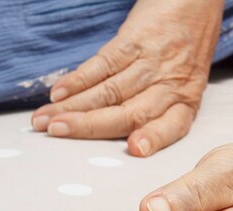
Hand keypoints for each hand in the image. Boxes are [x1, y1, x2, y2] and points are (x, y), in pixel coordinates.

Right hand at [31, 0, 223, 156]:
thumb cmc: (186, 47)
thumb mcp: (183, 83)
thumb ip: (155, 108)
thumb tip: (110, 131)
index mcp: (186, 101)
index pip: (172, 126)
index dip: (153, 138)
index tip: (134, 149)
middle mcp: (171, 84)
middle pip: (129, 113)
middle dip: (88, 126)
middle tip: (56, 133)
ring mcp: (151, 61)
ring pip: (109, 91)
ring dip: (73, 106)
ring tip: (45, 119)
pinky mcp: (134, 38)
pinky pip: (103, 64)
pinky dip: (77, 80)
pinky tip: (58, 92)